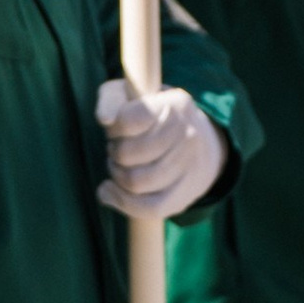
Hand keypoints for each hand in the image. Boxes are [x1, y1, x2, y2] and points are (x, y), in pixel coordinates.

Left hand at [94, 76, 227, 220]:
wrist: (198, 143)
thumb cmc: (152, 116)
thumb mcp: (132, 95)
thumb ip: (111, 99)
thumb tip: (105, 119)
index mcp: (176, 105)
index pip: (130, 120)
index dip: (113, 128)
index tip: (116, 127)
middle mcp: (188, 135)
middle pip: (127, 154)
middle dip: (113, 152)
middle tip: (116, 148)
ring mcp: (190, 168)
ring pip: (135, 183)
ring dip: (115, 176)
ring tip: (118, 166)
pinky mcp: (186, 196)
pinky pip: (148, 208)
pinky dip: (122, 202)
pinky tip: (109, 192)